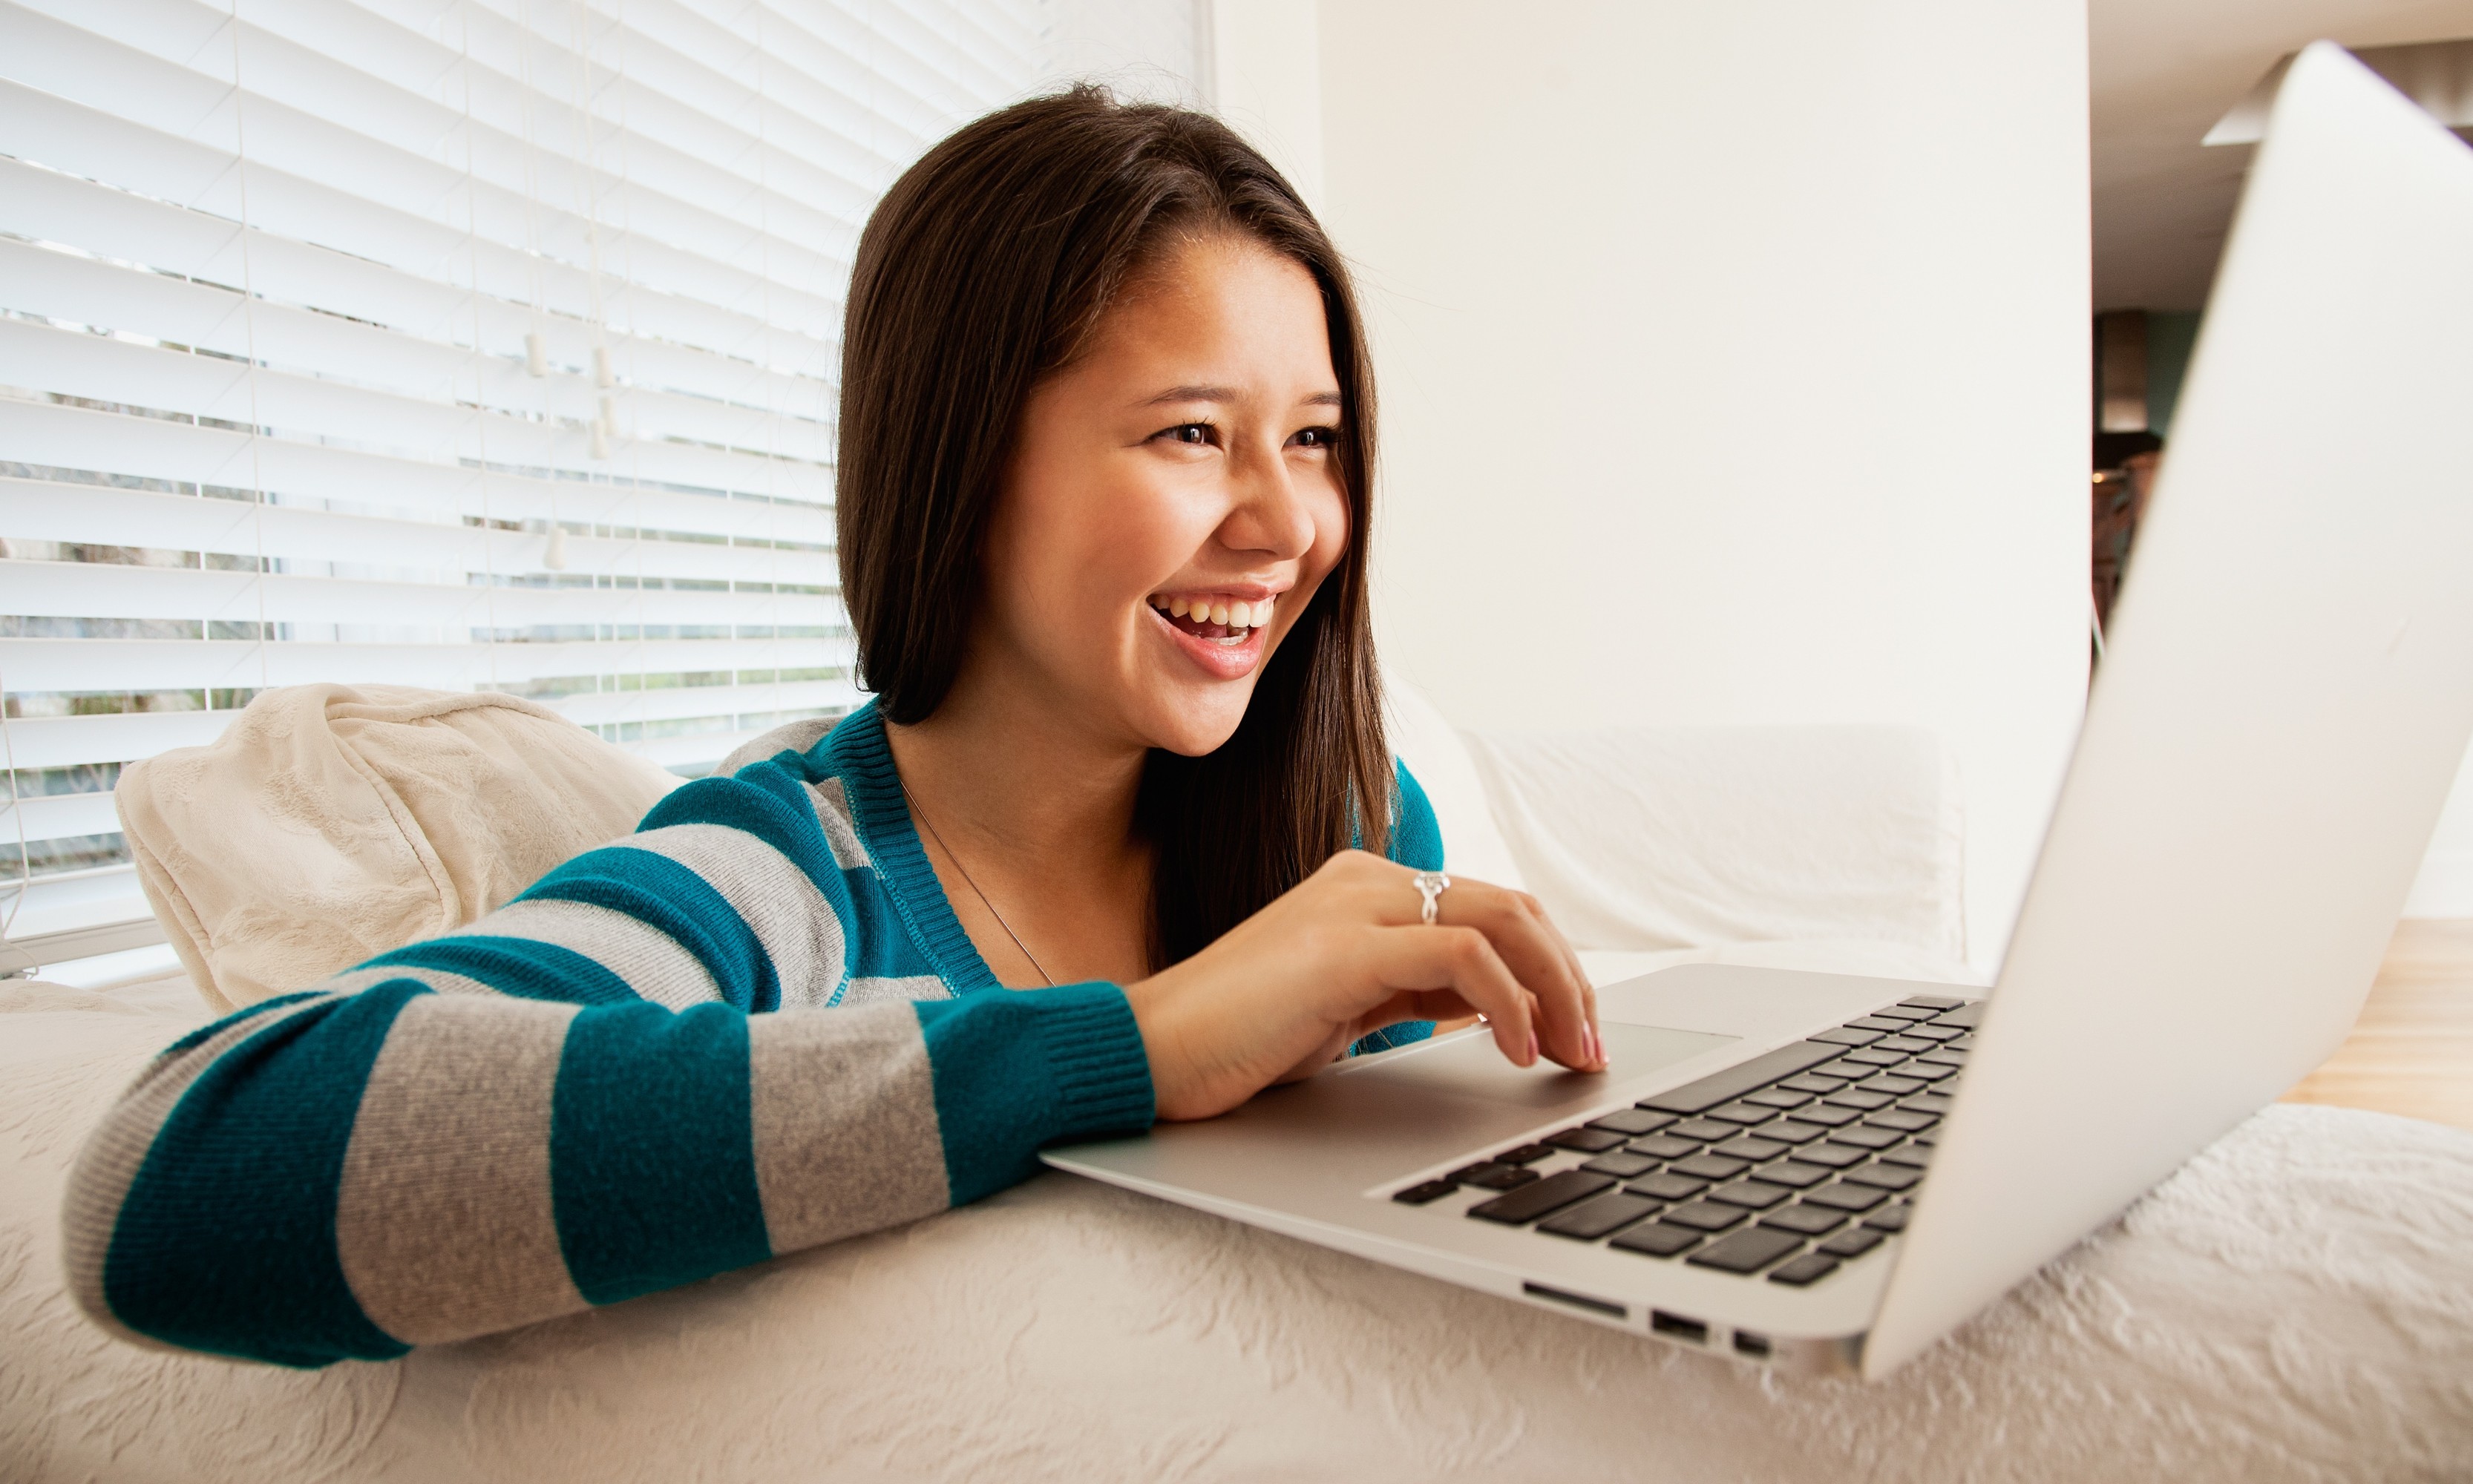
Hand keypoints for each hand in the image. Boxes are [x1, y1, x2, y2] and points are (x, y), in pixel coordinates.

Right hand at [1121, 851, 1604, 1119]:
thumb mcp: (1345, 1007)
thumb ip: (1412, 992)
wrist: (1150, 1051)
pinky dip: (1508, 1003)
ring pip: (1503, 922)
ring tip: (1567, 1055)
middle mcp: (1367, 882)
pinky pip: (1462, 956)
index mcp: (1367, 889)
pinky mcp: (1343, 949)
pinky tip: (1512, 1051)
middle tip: (1589, 1050)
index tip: (1574, 1035)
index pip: (1492, 910)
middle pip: (1513, 909)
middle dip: (1570, 982)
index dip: (1551, 971)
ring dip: (1557, 993)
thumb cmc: (1237, 1040)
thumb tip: (1496, 1016)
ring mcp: (1355, 908)